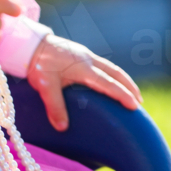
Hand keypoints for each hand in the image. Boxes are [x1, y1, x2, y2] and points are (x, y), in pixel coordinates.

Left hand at [27, 34, 142, 131]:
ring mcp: (85, 55)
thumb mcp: (45, 86)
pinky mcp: (80, 53)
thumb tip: (63, 127)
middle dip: (129, 87)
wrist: (30, 43)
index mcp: (83, 68)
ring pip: (111, 67)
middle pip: (116, 73)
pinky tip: (111, 81)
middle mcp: (88, 60)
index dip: (123, 95)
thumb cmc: (38, 63)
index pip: (108, 83)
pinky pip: (103, 64)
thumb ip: (55, 106)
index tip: (135, 106)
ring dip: (123, 79)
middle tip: (140, 102)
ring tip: (131, 92)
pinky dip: (113, 74)